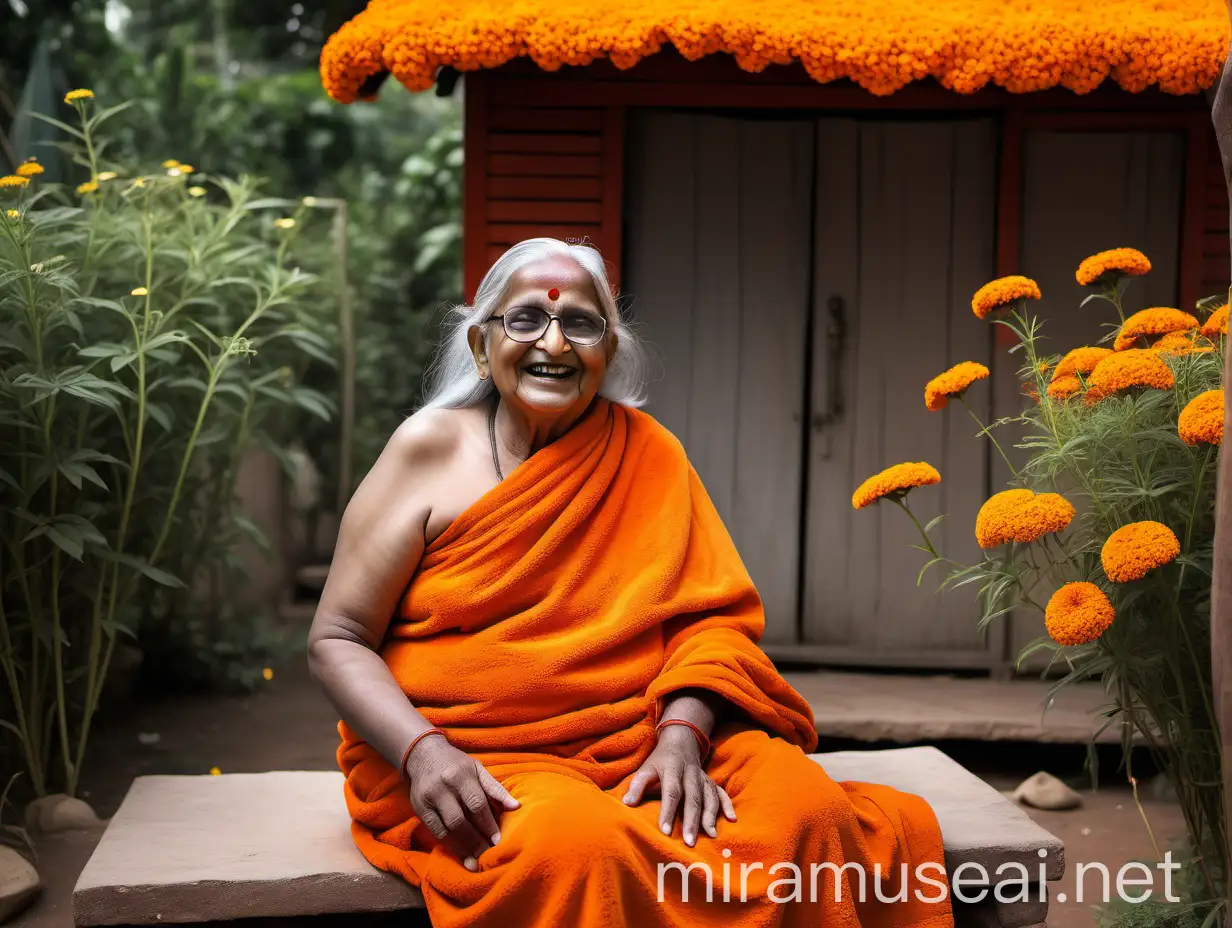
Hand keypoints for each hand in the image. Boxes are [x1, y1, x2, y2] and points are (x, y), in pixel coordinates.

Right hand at [404, 734, 519, 870]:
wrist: (423, 754)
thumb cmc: (457, 764)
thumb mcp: (478, 769)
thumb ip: (496, 789)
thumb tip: (516, 806)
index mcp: (461, 775)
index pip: (476, 803)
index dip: (487, 824)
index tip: (497, 840)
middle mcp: (443, 787)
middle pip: (460, 820)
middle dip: (475, 840)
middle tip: (487, 854)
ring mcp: (429, 798)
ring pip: (446, 829)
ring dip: (462, 847)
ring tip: (475, 860)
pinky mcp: (419, 808)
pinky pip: (435, 831)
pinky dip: (448, 843)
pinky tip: (460, 852)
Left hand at [621, 725, 734, 845]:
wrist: (680, 740)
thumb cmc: (660, 761)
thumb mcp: (645, 768)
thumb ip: (636, 785)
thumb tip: (626, 804)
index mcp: (672, 769)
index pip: (671, 792)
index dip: (668, 811)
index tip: (665, 831)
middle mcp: (690, 774)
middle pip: (692, 798)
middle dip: (692, 820)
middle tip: (690, 841)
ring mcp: (703, 777)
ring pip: (709, 796)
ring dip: (710, 816)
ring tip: (711, 835)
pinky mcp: (710, 781)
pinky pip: (721, 793)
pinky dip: (727, 805)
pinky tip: (731, 819)